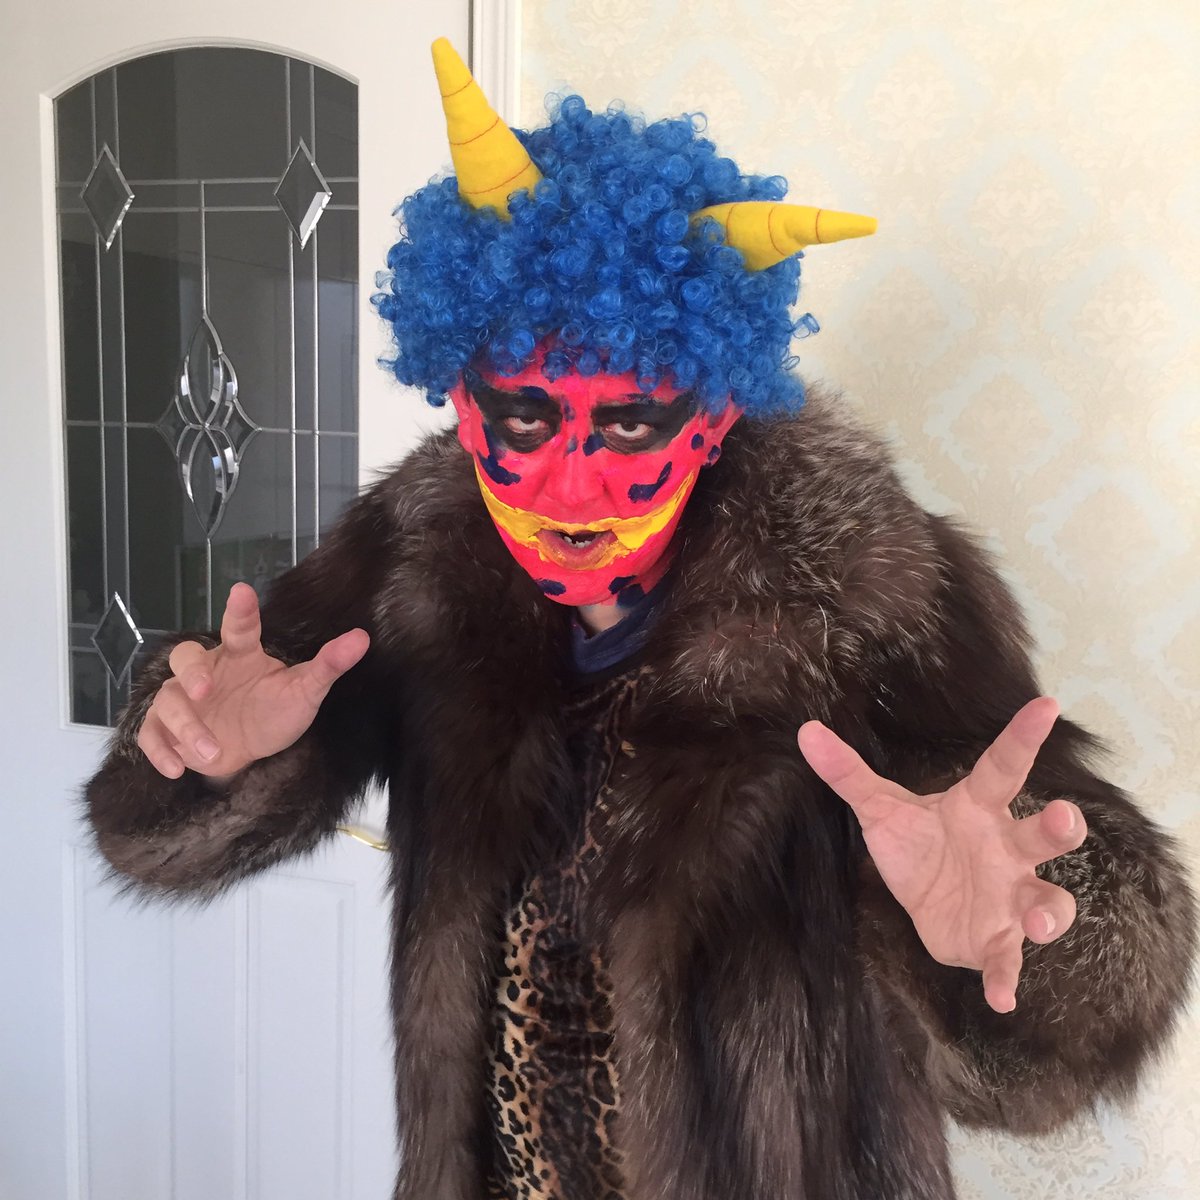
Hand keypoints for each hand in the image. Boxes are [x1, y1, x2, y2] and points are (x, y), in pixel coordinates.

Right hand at [136, 582, 369, 779]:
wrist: (250, 755)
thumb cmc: (275, 714)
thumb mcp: (306, 692)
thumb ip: (329, 665)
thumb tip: (363, 638)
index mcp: (241, 655)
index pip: (240, 628)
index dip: (240, 610)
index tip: (242, 590)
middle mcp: (208, 672)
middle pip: (185, 657)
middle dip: (190, 672)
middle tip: (204, 692)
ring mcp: (183, 701)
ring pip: (167, 701)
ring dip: (185, 727)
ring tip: (210, 750)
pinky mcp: (168, 731)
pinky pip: (151, 734)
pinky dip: (160, 752)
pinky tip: (177, 769)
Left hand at [797, 697, 1086, 1013]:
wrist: (927, 905)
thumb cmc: (918, 846)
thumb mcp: (880, 810)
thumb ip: (847, 773)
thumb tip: (805, 731)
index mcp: (978, 808)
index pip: (1003, 766)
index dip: (1023, 736)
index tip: (1048, 705)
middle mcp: (1007, 849)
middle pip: (1042, 835)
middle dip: (1059, 827)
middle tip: (1064, 817)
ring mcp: (1010, 897)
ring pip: (1046, 900)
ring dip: (1049, 912)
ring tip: (1040, 923)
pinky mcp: (998, 939)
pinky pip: (1010, 959)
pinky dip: (1007, 976)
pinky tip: (1001, 996)